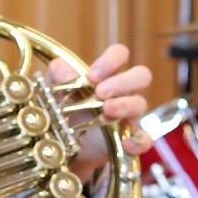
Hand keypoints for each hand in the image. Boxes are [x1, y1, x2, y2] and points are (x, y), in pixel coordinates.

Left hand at [47, 43, 152, 181]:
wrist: (62, 140)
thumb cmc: (63, 105)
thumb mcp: (53, 86)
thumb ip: (58, 74)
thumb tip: (64, 72)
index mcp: (106, 74)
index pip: (120, 54)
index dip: (111, 60)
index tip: (92, 76)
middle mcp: (122, 91)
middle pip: (141, 75)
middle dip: (122, 82)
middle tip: (100, 92)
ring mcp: (128, 114)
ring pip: (141, 103)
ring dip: (124, 105)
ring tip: (106, 110)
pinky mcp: (127, 137)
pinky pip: (144, 139)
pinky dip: (138, 141)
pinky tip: (125, 143)